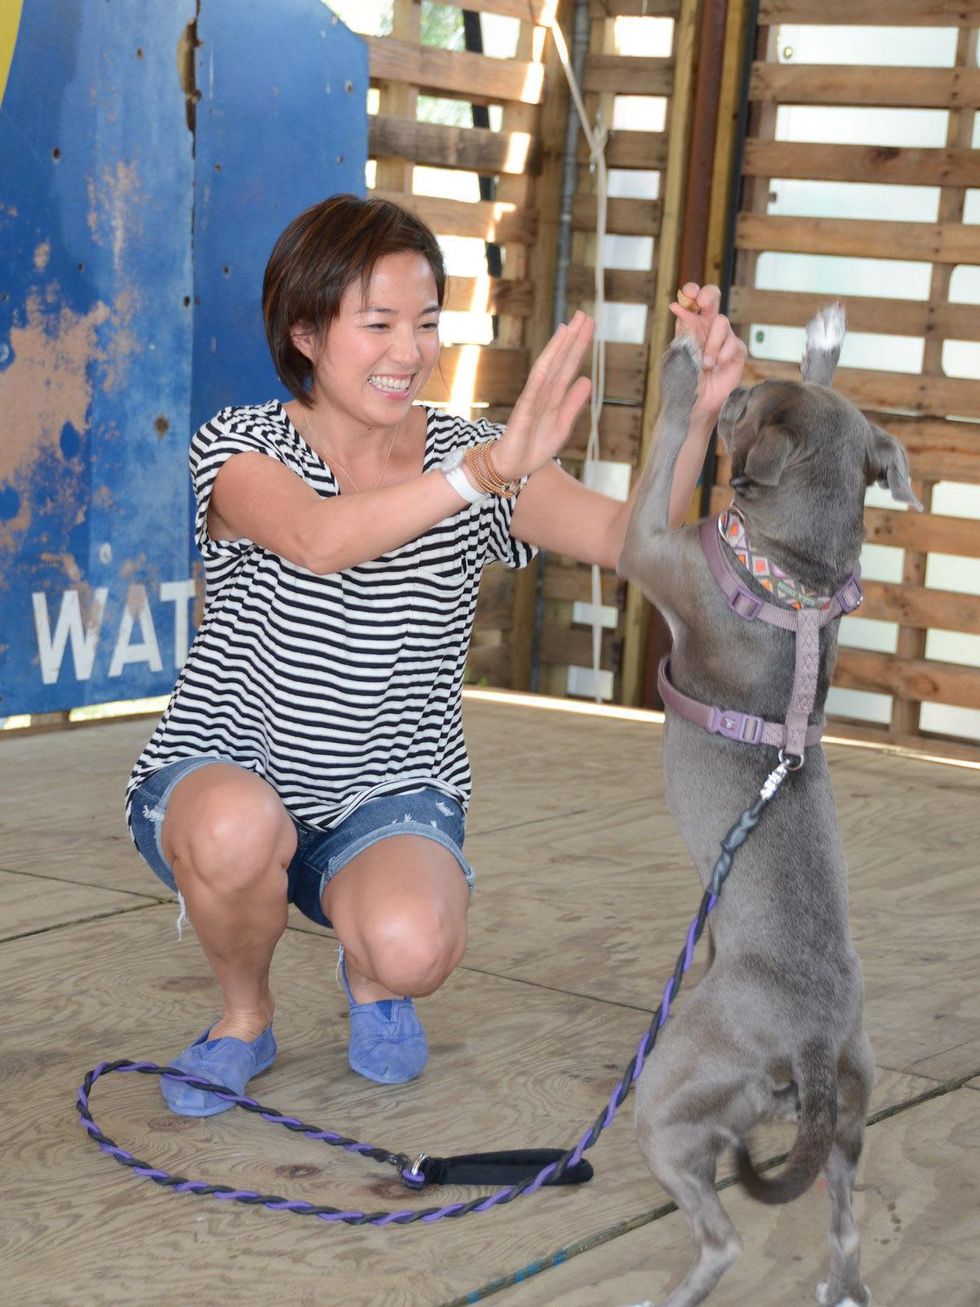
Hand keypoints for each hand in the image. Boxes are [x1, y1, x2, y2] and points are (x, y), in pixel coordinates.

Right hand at [492, 311, 594, 482]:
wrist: (512, 468)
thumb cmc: (534, 446)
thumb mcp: (562, 424)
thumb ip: (573, 402)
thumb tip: (587, 379)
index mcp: (553, 396)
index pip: (569, 366)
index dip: (579, 346)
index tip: (589, 324)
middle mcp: (543, 393)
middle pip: (559, 361)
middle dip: (572, 339)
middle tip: (584, 314)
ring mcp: (532, 402)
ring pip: (546, 371)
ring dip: (556, 350)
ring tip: (567, 329)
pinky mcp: (522, 415)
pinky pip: (531, 395)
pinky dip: (539, 379)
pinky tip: (547, 364)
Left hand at [670, 283, 746, 418]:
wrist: (696, 404)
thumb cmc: (683, 381)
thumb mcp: (678, 354)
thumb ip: (682, 331)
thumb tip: (677, 306)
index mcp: (690, 325)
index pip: (692, 300)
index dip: (692, 291)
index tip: (688, 294)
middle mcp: (707, 327)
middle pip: (713, 298)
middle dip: (708, 295)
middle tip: (702, 302)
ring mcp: (723, 338)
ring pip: (722, 323)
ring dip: (711, 343)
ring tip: (706, 364)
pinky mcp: (736, 351)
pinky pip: (733, 343)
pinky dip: (723, 355)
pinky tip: (717, 368)